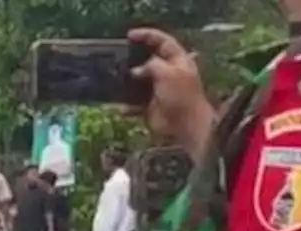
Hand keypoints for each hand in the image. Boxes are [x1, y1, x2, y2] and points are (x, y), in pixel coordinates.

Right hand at [127, 28, 214, 159]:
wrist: (186, 125)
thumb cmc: (181, 96)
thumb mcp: (168, 73)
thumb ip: (151, 65)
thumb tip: (135, 71)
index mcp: (177, 61)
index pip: (162, 42)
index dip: (146, 36)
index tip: (129, 35)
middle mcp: (168, 73)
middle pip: (148, 60)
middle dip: (133, 59)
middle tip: (118, 57)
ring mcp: (159, 90)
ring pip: (138, 81)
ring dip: (126, 83)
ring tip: (114, 80)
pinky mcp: (151, 106)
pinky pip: (133, 103)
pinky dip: (126, 105)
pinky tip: (121, 107)